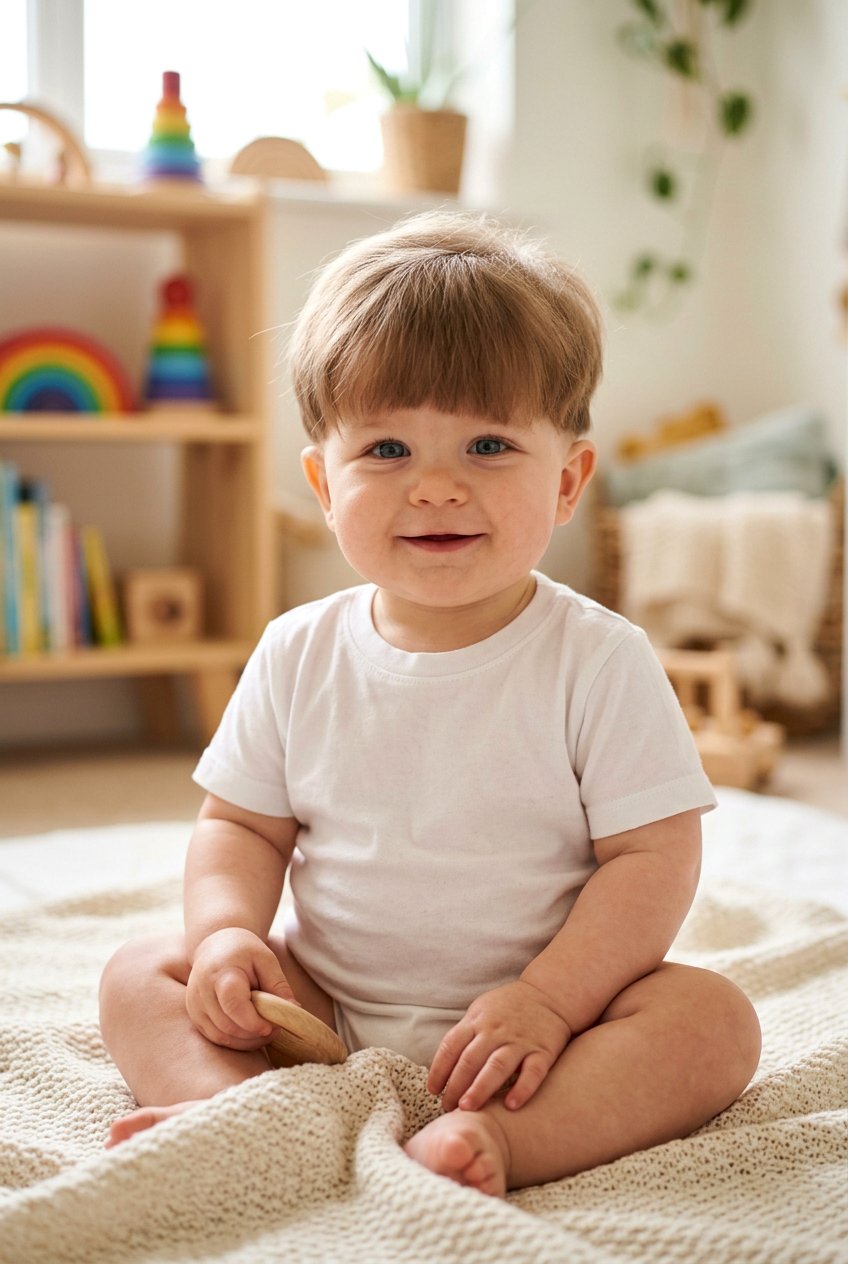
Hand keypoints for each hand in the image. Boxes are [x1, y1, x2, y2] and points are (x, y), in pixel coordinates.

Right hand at [186, 927, 296, 1050]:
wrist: (214, 946)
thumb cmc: (243, 952)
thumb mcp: (266, 960)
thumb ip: (279, 985)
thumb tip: (293, 1010)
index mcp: (222, 973)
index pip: (234, 1005)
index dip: (253, 1022)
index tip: (273, 1026)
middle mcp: (202, 991)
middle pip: (228, 1026)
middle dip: (254, 1035)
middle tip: (275, 1030)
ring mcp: (194, 1006)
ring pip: (221, 1037)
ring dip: (246, 1042)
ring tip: (264, 1031)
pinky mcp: (194, 1016)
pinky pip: (215, 1038)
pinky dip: (235, 1041)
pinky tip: (250, 1033)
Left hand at [428, 981, 571, 1112]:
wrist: (549, 994)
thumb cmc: (509, 1007)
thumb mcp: (481, 1010)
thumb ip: (465, 1034)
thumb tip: (444, 1067)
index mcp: (477, 1021)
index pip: (451, 1046)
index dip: (439, 1069)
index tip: (433, 1090)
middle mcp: (496, 1031)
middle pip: (470, 1059)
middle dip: (455, 1085)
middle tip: (447, 1107)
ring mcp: (520, 1041)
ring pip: (496, 1066)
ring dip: (480, 1088)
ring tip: (467, 1108)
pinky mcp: (543, 1051)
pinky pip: (533, 1072)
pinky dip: (522, 1089)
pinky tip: (511, 1105)